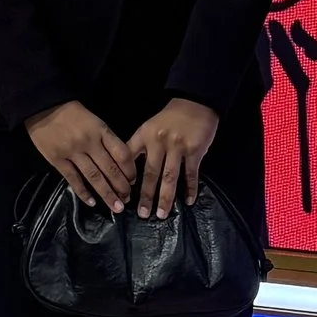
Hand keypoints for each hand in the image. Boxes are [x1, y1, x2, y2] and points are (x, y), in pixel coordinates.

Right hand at [25, 99, 136, 213]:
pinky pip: (73, 179)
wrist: (43, 106)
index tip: (133, 181)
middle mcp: (89, 142)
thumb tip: (119, 162)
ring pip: (94, 177)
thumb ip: (106, 139)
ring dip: (107, 194)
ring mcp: (72, 152)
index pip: (121, 153)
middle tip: (127, 200)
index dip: (130, 170)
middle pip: (110, 169)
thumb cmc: (72, 113)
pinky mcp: (57, 159)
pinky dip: (83, 192)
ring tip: (116, 207)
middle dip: (121, 187)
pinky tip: (92, 202)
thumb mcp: (94, 121)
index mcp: (101, 130)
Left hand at [127, 96, 219, 217]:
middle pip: (150, 173)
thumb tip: (128, 172)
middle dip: (146, 196)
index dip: (124, 177)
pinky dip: (190, 189)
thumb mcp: (149, 126)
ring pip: (170, 177)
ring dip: (166, 197)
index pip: (129, 158)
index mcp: (144, 135)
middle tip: (142, 214)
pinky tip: (187, 201)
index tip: (122, 194)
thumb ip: (139, 146)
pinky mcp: (194, 150)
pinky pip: (191, 173)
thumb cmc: (170, 118)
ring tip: (162, 214)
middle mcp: (159, 142)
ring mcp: (177, 147)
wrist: (195, 102)